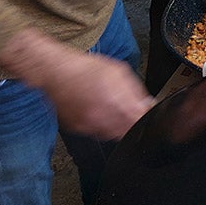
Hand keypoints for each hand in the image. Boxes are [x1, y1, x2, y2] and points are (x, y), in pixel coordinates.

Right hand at [0, 28, 153, 140]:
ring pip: (112, 135)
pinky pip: (96, 132)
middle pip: (127, 132)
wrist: (57, 72)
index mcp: (119, 103)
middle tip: (129, 112)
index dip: (145, 119)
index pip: (140, 122)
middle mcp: (105, 118)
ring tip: (112, 110)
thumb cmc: (88, 68)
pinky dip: (100, 126)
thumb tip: (148, 104)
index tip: (145, 114)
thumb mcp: (120, 72)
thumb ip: (136, 91)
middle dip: (131, 123)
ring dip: (117, 126)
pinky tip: (98, 111)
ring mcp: (90, 125)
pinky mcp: (78, 128)